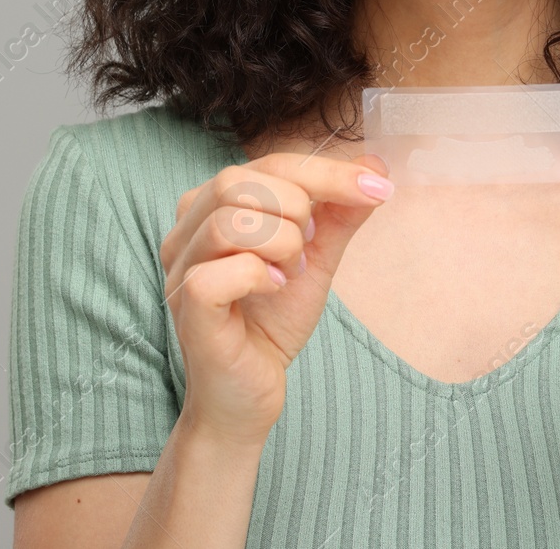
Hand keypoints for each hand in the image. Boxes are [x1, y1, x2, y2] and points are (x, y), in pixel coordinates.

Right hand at [161, 151, 394, 443]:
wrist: (250, 395)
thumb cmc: (271, 323)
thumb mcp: (315, 260)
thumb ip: (338, 215)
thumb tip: (375, 167)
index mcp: (212, 207)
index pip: (269, 164)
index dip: (327, 172)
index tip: (378, 187)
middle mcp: (186, 231)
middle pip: (239, 181)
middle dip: (296, 208)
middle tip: (311, 248)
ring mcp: (181, 269)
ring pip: (229, 221)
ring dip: (282, 244)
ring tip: (291, 272)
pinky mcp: (187, 308)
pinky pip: (218, 273)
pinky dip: (259, 275)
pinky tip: (274, 290)